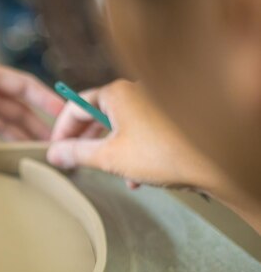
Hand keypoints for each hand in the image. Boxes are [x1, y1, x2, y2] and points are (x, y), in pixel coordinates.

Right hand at [47, 80, 220, 192]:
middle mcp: (135, 93)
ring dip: (110, 152)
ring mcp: (154, 105)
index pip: (75, 107)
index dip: (60, 131)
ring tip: (110, 174)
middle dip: (86, 143)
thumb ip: (77, 153)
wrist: (217, 163)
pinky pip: (140, 133)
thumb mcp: (109, 157)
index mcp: (116, 94)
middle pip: (97, 116)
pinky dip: (132, 153)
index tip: (55, 149)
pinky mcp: (169, 121)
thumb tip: (54, 154)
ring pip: (119, 128)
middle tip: (75, 162)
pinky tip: (136, 178)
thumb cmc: (163, 153)